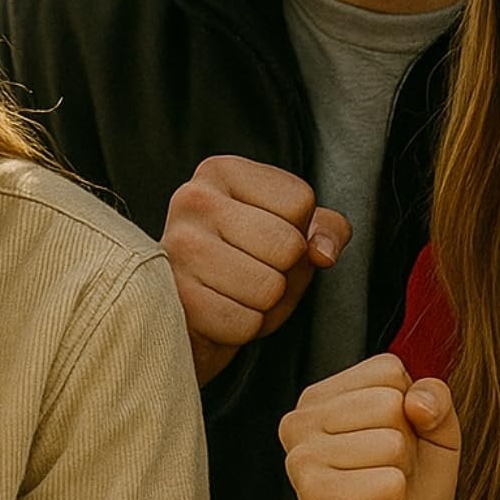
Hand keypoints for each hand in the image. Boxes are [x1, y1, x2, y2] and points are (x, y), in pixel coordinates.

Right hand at [160, 154, 350, 383]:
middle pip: (288, 245)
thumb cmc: (244, 264)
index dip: (300, 232)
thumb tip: (324, 252)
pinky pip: (244, 323)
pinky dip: (243, 327)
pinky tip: (222, 310)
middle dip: (285, 271)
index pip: (300, 201)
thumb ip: (324, 229)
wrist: (189, 312)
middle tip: (257, 271)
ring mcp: (179, 246)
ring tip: (239, 292)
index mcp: (222, 172)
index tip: (269, 238)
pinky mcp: (175, 295)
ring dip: (265, 303)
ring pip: (269, 288)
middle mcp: (193, 199)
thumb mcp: (288, 233)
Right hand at [278, 354, 459, 499]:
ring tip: (377, 491)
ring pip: (391, 442)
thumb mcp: (435, 437)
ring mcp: (302, 455)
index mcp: (322, 396)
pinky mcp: (313, 492)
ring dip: (401, 475)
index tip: (392, 441)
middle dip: (407, 444)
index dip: (409, 409)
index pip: (387, 369)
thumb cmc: (406, 495)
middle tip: (386, 472)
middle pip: (389, 402)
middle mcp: (301, 418)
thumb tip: (417, 400)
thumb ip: (437, 402)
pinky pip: (387, 481)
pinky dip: (393, 498)